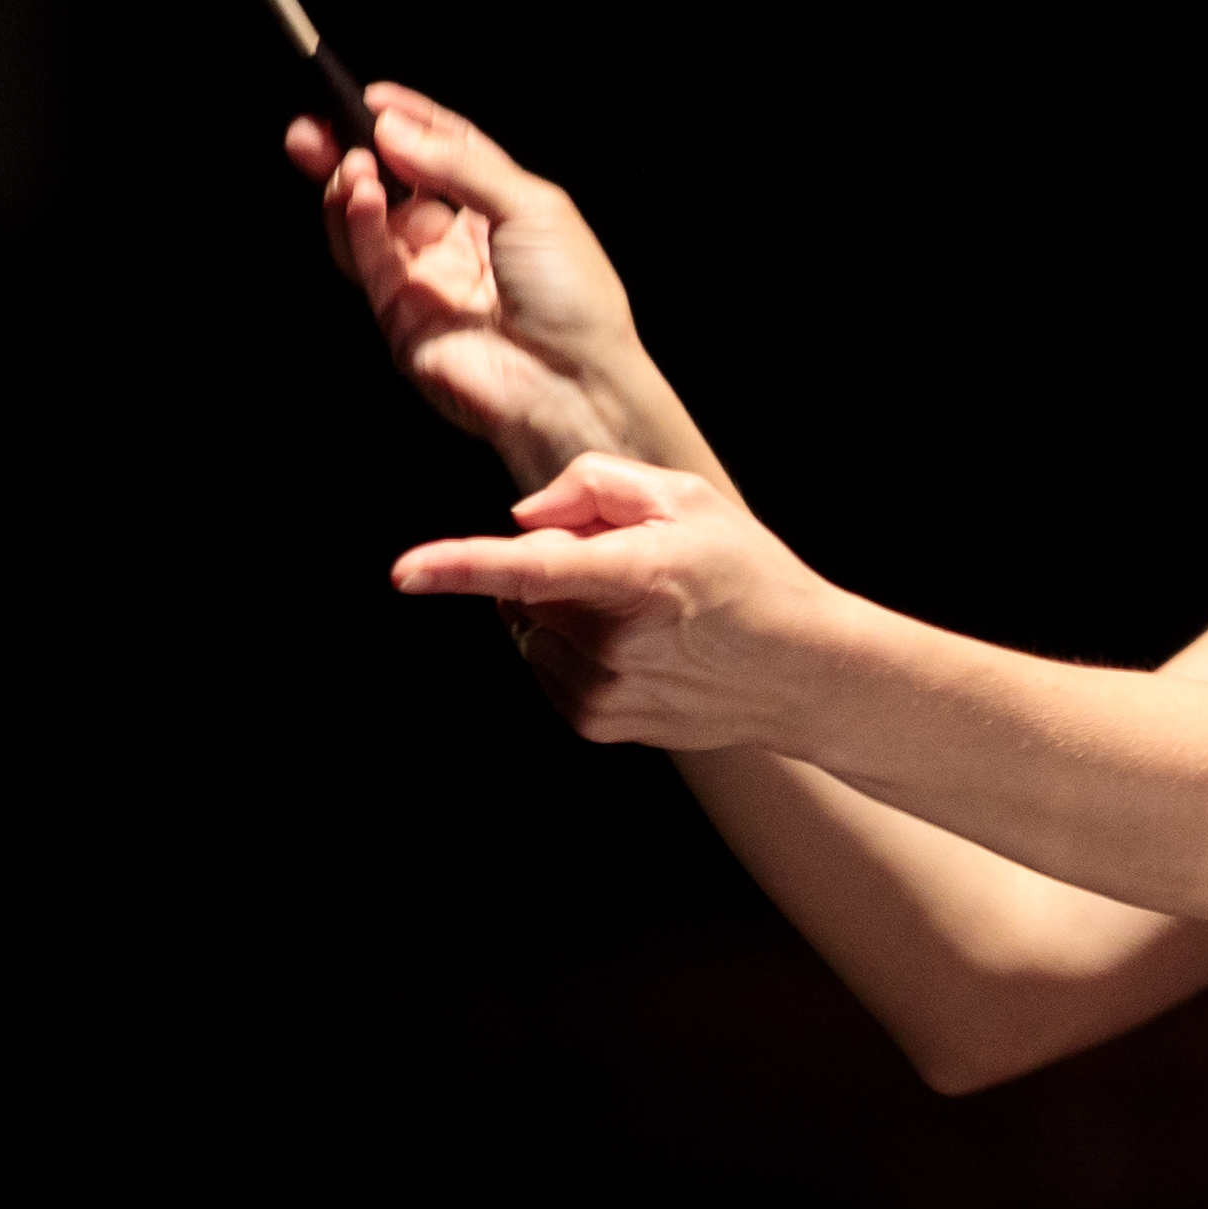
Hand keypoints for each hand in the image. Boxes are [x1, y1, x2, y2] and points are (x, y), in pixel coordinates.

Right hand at [284, 85, 693, 490]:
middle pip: (393, 184)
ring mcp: (427, 280)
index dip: (407, 122)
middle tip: (313, 129)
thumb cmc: (574, 298)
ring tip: (350, 162)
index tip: (370, 99)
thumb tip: (391, 129)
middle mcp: (459, 242)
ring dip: (351, 186)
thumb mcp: (530, 205)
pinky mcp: (400, 317)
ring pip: (368, 222)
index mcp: (501, 208)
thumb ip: (458, 164)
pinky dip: (358, 222)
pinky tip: (361, 192)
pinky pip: (369, 259)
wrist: (572, 384)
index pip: (443, 151)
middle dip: (350, 153)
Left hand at [391, 455, 853, 750]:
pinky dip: (568, 647)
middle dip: (552, 563)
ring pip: (530, 629)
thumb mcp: (685, 497)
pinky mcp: (598, 723)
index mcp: (638, 577)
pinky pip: (545, 667)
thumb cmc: (745, 572)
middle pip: (526, 587)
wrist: (803, 671)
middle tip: (624, 562)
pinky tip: (632, 646)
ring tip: (638, 610)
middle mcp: (614, 644)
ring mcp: (604, 692)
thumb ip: (592, 485)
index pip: (530, 570)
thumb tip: (520, 519)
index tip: (405, 571)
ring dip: (559, 610)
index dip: (459, 566)